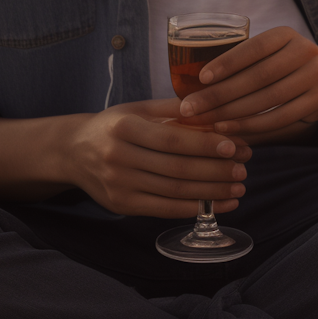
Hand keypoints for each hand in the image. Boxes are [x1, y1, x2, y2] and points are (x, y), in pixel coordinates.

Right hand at [62, 100, 250, 217]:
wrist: (74, 151)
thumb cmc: (116, 125)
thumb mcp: (140, 108)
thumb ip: (175, 109)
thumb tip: (218, 111)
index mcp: (124, 127)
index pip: (171, 139)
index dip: (205, 145)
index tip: (234, 146)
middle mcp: (118, 157)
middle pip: (175, 168)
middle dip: (215, 171)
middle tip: (243, 170)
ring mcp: (118, 184)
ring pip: (173, 191)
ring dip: (211, 192)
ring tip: (239, 188)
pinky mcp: (121, 205)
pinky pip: (163, 209)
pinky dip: (194, 209)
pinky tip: (219, 206)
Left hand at [178, 26, 317, 136]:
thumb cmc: (284, 67)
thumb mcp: (270, 54)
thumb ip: (243, 63)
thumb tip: (193, 81)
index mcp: (286, 34)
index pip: (254, 47)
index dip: (227, 62)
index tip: (200, 78)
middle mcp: (305, 50)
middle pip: (259, 76)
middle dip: (221, 94)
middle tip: (192, 108)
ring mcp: (317, 75)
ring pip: (269, 98)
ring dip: (234, 113)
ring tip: (208, 121)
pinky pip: (282, 117)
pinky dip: (253, 126)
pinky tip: (231, 129)